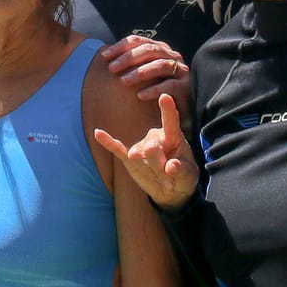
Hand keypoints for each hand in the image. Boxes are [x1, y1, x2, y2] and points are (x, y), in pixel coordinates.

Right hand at [94, 93, 199, 208]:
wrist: (170, 190)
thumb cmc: (183, 177)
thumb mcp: (188, 176)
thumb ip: (182, 170)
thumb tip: (172, 167)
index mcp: (173, 137)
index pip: (170, 121)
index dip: (168, 110)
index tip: (165, 96)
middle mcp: (155, 137)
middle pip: (152, 146)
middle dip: (159, 164)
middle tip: (167, 175)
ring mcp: (141, 147)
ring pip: (137, 154)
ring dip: (148, 168)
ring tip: (158, 175)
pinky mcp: (128, 157)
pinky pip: (116, 148)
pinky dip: (107, 141)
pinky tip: (98, 133)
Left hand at [101, 35, 192, 112]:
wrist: (178, 110)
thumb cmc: (154, 90)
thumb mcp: (141, 74)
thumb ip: (128, 64)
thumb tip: (103, 55)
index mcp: (159, 48)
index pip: (137, 40)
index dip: (120, 47)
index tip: (104, 57)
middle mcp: (171, 55)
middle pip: (149, 50)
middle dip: (128, 58)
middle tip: (112, 69)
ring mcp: (181, 70)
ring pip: (160, 65)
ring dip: (140, 72)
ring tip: (123, 82)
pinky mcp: (186, 87)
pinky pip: (169, 86)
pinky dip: (154, 90)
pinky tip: (139, 96)